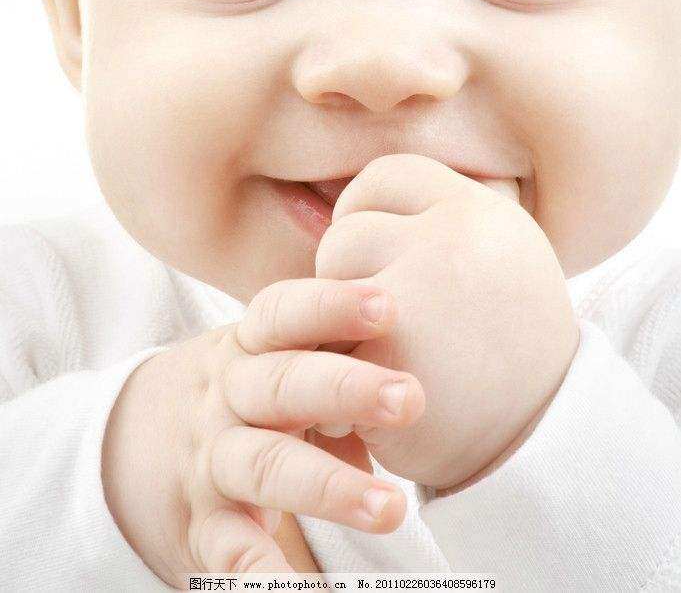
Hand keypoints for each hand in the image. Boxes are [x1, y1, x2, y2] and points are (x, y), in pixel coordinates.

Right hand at [102, 276, 424, 585]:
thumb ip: (331, 358)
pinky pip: (233, 553)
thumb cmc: (251, 389)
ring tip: (391, 508)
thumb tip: (417, 372)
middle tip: (410, 398)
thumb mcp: (275, 358)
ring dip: (330, 486)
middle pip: (283, 384)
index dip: (330, 304)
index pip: (283, 313)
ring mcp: (213, 462)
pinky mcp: (206, 527)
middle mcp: (227, 397)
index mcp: (250, 346)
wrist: (142, 436)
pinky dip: (265, 580)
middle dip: (346, 388)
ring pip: (267, 465)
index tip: (386, 305)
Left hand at [313, 153, 578, 490]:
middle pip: (346, 232)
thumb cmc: (511, 343)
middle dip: (348, 276)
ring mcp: (417, 295)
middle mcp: (452, 240)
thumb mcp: (501, 254)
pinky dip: (337, 375)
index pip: (387, 175)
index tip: (370, 248)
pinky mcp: (386, 355)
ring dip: (335, 325)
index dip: (364, 208)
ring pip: (326, 287)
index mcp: (480, 210)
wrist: (542, 439)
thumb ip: (439, 219)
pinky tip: (369, 397)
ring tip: (377, 356)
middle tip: (380, 319)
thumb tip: (355, 194)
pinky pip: (325, 347)